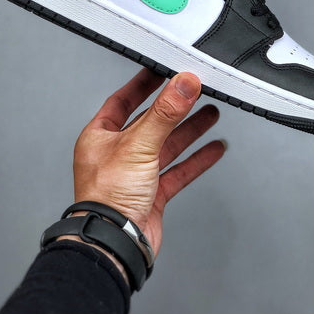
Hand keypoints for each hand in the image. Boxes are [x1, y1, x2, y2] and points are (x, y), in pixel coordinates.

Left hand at [72, 69, 225, 258]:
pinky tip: (213, 150)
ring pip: (168, 145)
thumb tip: (183, 84)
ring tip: (210, 114)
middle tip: (195, 91)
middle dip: (175, 107)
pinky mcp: (152, 194)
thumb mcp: (138, 145)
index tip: (161, 69)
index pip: (124, 100)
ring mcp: (136, 174)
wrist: (114, 244)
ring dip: (190, 130)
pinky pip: (178, 170)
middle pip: (152, 122)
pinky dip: (196, 159)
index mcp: (101, 136)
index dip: (144, 84)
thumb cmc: (106, 199)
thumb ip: (164, 113)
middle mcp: (117, 153)